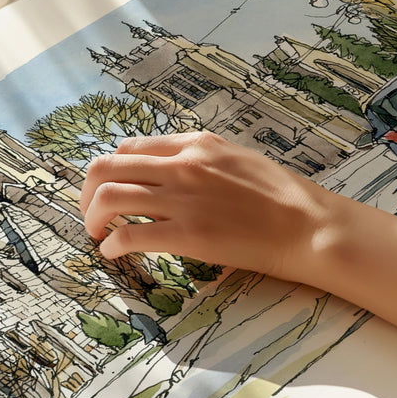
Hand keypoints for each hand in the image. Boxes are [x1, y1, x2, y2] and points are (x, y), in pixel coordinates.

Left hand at [79, 131, 338, 281]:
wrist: (308, 225)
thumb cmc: (283, 196)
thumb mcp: (239, 158)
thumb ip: (203, 158)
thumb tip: (175, 165)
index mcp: (196, 144)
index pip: (131, 147)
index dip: (112, 170)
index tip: (110, 188)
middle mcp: (182, 165)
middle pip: (107, 168)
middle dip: (88, 192)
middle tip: (91, 213)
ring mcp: (182, 199)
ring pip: (109, 197)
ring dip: (93, 217)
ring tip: (97, 234)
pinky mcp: (186, 234)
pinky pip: (129, 235)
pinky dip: (112, 245)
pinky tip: (114, 253)